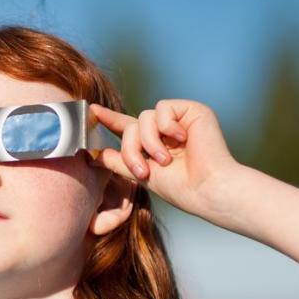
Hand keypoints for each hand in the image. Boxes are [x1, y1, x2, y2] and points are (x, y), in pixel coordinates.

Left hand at [88, 100, 243, 215]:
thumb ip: (120, 162)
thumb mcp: (142, 174)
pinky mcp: (192, 110)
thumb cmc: (181, 189)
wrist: (208, 190)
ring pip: (144, 117)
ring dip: (148, 141)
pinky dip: (166, 126)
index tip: (91, 110)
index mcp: (155, 144)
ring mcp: (179, 120)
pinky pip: (163, 108)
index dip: (109, 120)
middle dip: (131, 149)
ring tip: (164, 160)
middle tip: (143, 171)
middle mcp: (166, 130)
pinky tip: (182, 139)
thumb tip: (96, 155)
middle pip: (131, 126)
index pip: (128, 128)